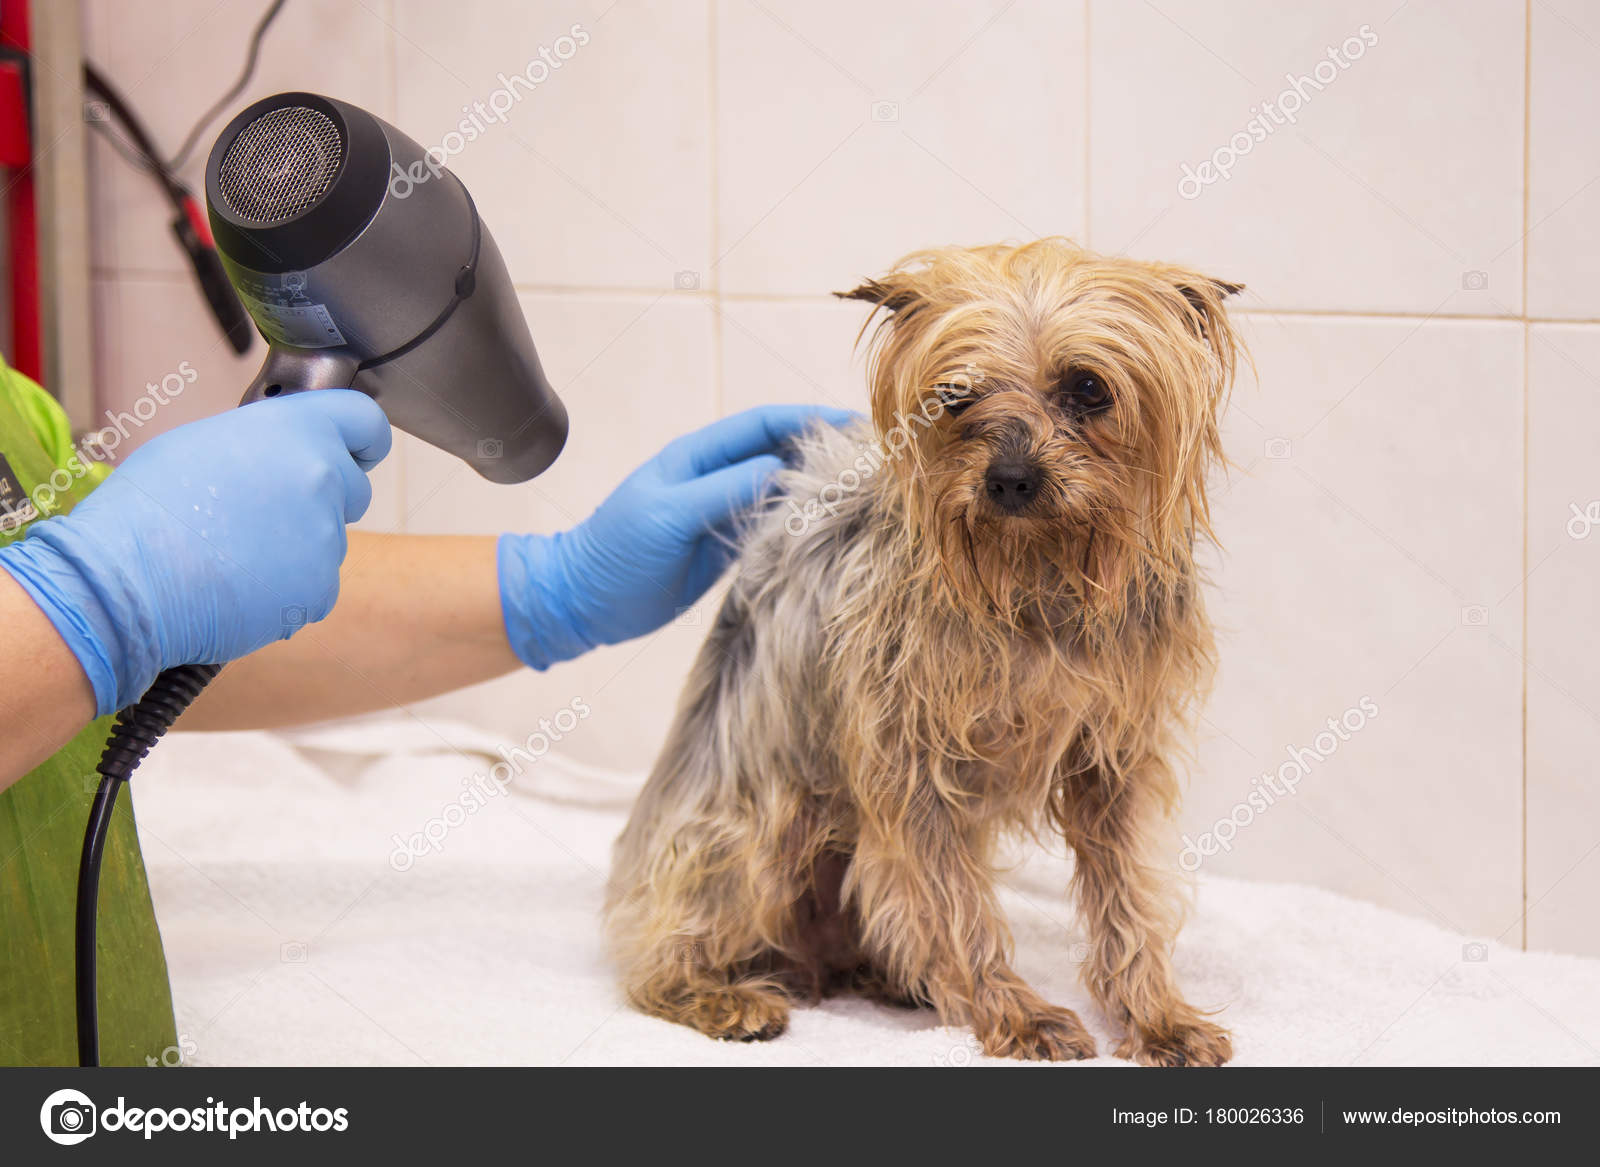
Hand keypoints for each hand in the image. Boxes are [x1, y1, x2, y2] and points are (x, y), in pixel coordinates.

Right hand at [0, 390, 390, 715]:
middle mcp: (323, 477)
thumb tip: (282, 456)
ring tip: (235, 552)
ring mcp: (327, 538)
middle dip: (324, 499)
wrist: (128, 579)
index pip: (367, 422)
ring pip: (328, 541)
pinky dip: (288, 588)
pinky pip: (316, 585)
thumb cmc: (150, 506)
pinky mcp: (320, 589)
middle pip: (353, 489)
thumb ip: (267, 443)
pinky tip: (240, 584)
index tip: (358, 452)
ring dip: (298, 547)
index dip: (363, 440)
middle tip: (266, 513)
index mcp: (297, 429)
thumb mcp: (206, 441)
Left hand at [499, 404, 854, 668]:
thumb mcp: (668, 516)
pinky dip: (801, 526)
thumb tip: (780, 469)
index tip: (854, 424)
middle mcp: (715, 478)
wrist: (583, 602)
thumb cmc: (616, 553)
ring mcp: (722, 512)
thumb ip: (723, 490)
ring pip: (781, 491)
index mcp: (698, 457)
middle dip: (825, 451)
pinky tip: (832, 531)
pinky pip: (771, 528)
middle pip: (781, 453)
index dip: (809, 419)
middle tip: (874, 460)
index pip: (764, 424)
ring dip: (818, 489)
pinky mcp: (725, 547)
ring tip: (866, 493)